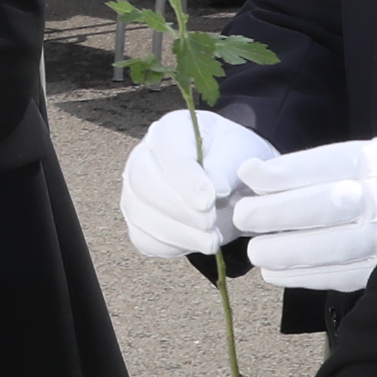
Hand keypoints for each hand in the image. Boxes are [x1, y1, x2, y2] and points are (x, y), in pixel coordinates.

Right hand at [119, 108, 275, 257]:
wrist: (234, 181)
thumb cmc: (233, 159)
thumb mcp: (240, 153)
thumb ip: (226, 167)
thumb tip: (215, 190)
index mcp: (168, 130)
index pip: (166, 149)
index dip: (185, 177)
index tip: (209, 200)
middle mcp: (143, 156)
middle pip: (144, 181)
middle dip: (179, 207)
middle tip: (210, 222)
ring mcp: (136, 190)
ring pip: (141, 213)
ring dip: (178, 232)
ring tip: (212, 239)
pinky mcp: (140, 220)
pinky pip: (144, 238)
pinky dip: (171, 246)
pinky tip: (198, 243)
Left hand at [237, 134, 376, 294]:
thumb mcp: (355, 158)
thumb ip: (306, 168)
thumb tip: (250, 173)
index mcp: (374, 161)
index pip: (323, 164)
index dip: (282, 173)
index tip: (248, 175)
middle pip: (326, 204)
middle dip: (277, 213)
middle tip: (243, 218)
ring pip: (333, 247)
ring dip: (286, 251)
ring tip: (256, 252)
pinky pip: (342, 277)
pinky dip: (304, 277)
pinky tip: (275, 273)